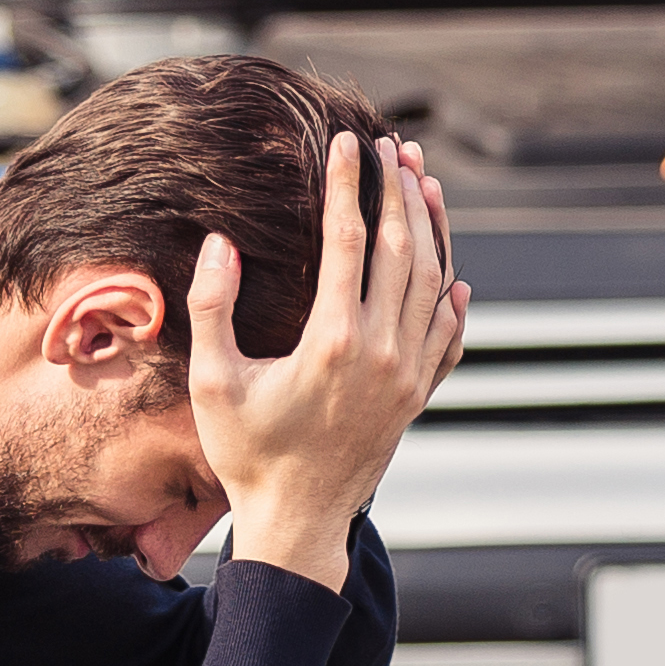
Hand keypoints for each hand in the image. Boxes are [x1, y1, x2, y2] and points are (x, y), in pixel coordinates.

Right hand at [184, 134, 463, 590]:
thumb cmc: (247, 454)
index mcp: (333, 341)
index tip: (346, 143)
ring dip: (432, 229)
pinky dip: (454, 296)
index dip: (347, 184)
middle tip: (396, 146)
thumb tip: (219, 243)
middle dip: (400, 191)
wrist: (298, 522)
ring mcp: (408, 375)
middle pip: (403, 250)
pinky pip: (449, 333)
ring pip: (435, 283)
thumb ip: (211, 308)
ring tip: (424, 184)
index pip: (347, 240)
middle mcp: (382, 352)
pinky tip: (453, 271)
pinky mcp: (419, 395)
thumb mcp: (214, 382)